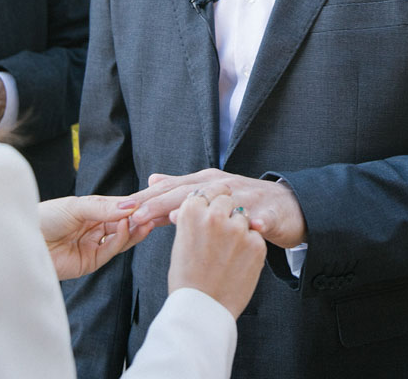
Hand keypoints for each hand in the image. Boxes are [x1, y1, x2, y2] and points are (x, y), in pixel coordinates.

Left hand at [39, 195, 154, 279]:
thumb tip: (130, 206)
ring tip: (146, 219)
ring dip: (134, 229)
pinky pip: (111, 250)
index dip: (135, 204)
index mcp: (92, 210)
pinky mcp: (90, 262)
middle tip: (156, 211)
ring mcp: (94, 245)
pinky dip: (121, 239)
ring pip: (121, 238)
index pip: (119, 206)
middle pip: (124, 223)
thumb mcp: (76, 206)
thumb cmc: (45, 217)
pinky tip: (126, 226)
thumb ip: (103, 208)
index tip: (152, 198)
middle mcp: (96, 227)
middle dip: (139, 218)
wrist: (23, 241)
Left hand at [125, 168, 306, 248]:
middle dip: (160, 203)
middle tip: (137, 215)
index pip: (171, 189)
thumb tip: (151, 181)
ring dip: (200, 211)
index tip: (121, 209)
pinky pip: (261, 218)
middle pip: (189, 193)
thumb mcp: (209, 193)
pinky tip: (247, 227)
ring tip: (177, 219)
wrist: (287, 206)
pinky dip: (254, 222)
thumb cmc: (242, 202)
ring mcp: (247, 199)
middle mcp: (223, 186)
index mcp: (207, 182)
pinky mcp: (269, 213)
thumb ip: (180, 189)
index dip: (147, 199)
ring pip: (222, 203)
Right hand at [168, 191, 265, 318]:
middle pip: (226, 197)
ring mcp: (237, 229)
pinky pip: (254, 234)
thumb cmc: (186, 277)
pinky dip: (248, 246)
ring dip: (237, 226)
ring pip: (242, 214)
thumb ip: (187, 213)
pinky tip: (236, 263)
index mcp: (191, 211)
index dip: (210, 199)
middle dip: (224, 209)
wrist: (204, 311)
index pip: (207, 190)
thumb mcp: (179, 239)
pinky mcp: (256, 244)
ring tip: (225, 252)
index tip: (211, 207)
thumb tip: (171, 187)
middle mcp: (215, 214)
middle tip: (219, 232)